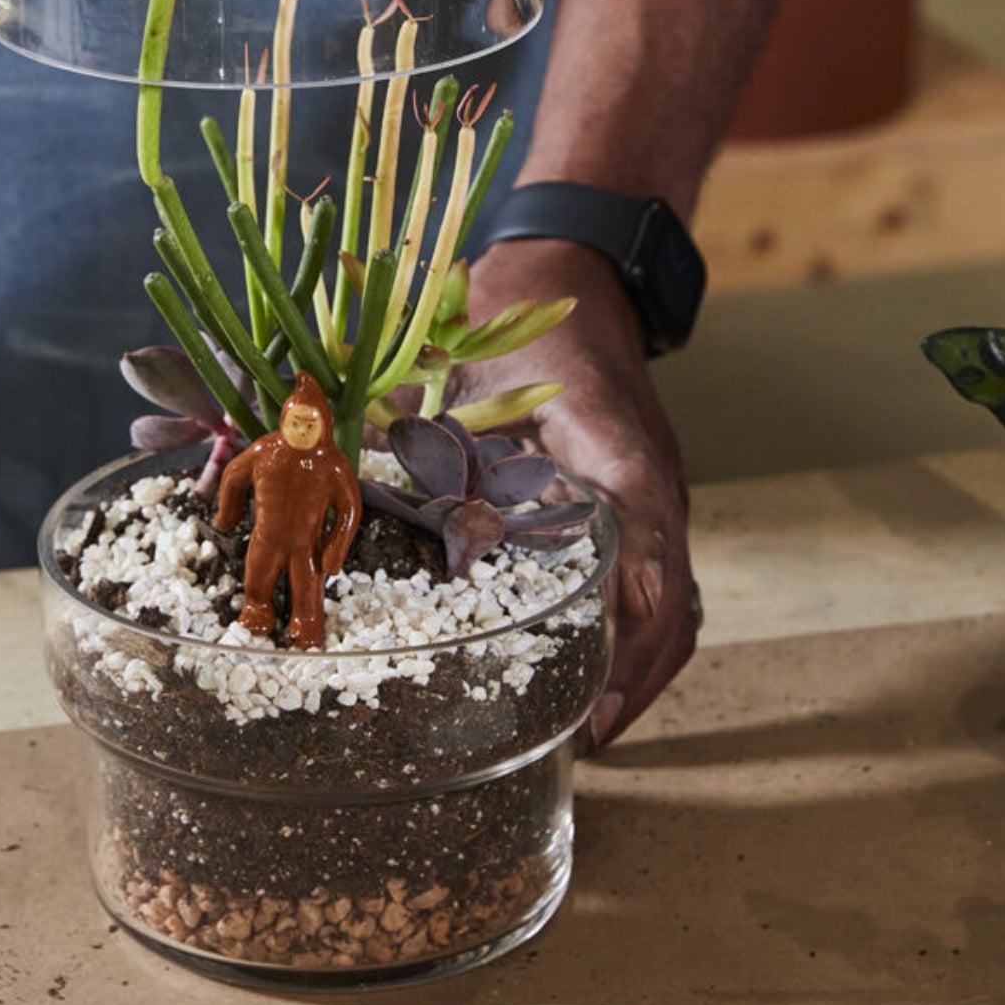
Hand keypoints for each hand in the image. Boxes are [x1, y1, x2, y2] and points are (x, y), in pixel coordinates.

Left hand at [459, 240, 698, 749]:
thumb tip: (330, 440)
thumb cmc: (520, 307)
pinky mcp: (636, 506)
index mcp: (614, 444)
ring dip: (642, 667)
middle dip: (640, 672)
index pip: (646, 535)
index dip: (633, 609)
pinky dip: (631, 638)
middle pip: (673, 595)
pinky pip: (653, 585)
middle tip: (591, 734)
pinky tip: (591, 673)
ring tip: (593, 727)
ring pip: (672, 600)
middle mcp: (647, 480)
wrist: (576, 270)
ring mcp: (650, 497)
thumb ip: (411, 395)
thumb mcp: (467, 343)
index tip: (609, 671)